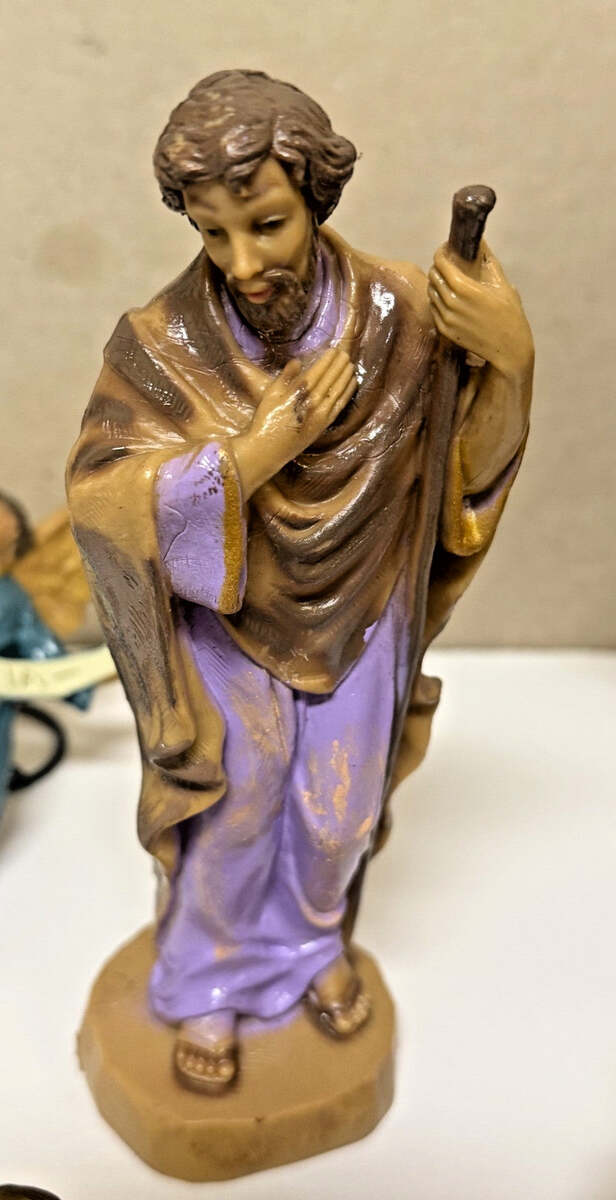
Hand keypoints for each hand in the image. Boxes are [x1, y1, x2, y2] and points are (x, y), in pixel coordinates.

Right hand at [233, 348, 356, 496]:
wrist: (268, 451)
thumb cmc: (266, 420)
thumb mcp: (270, 395)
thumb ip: (285, 377)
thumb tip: (297, 362)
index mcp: (299, 393)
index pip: (318, 372)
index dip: (327, 360)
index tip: (334, 350)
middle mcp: (313, 402)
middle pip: (330, 379)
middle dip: (339, 365)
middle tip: (345, 353)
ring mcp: (321, 415)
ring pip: (338, 391)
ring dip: (345, 376)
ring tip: (351, 365)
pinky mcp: (324, 425)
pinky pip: (340, 405)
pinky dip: (347, 392)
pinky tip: (351, 384)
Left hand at [427, 243, 533, 379]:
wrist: (508, 348)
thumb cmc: (509, 314)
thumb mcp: (502, 284)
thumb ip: (488, 260)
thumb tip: (480, 241)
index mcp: (464, 288)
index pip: (440, 262)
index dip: (442, 252)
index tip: (447, 249)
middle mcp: (450, 302)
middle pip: (433, 275)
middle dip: (439, 266)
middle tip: (449, 264)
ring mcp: (445, 318)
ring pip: (431, 292)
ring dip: (437, 283)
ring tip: (449, 281)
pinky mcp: (444, 330)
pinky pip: (433, 308)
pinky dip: (438, 299)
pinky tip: (449, 298)